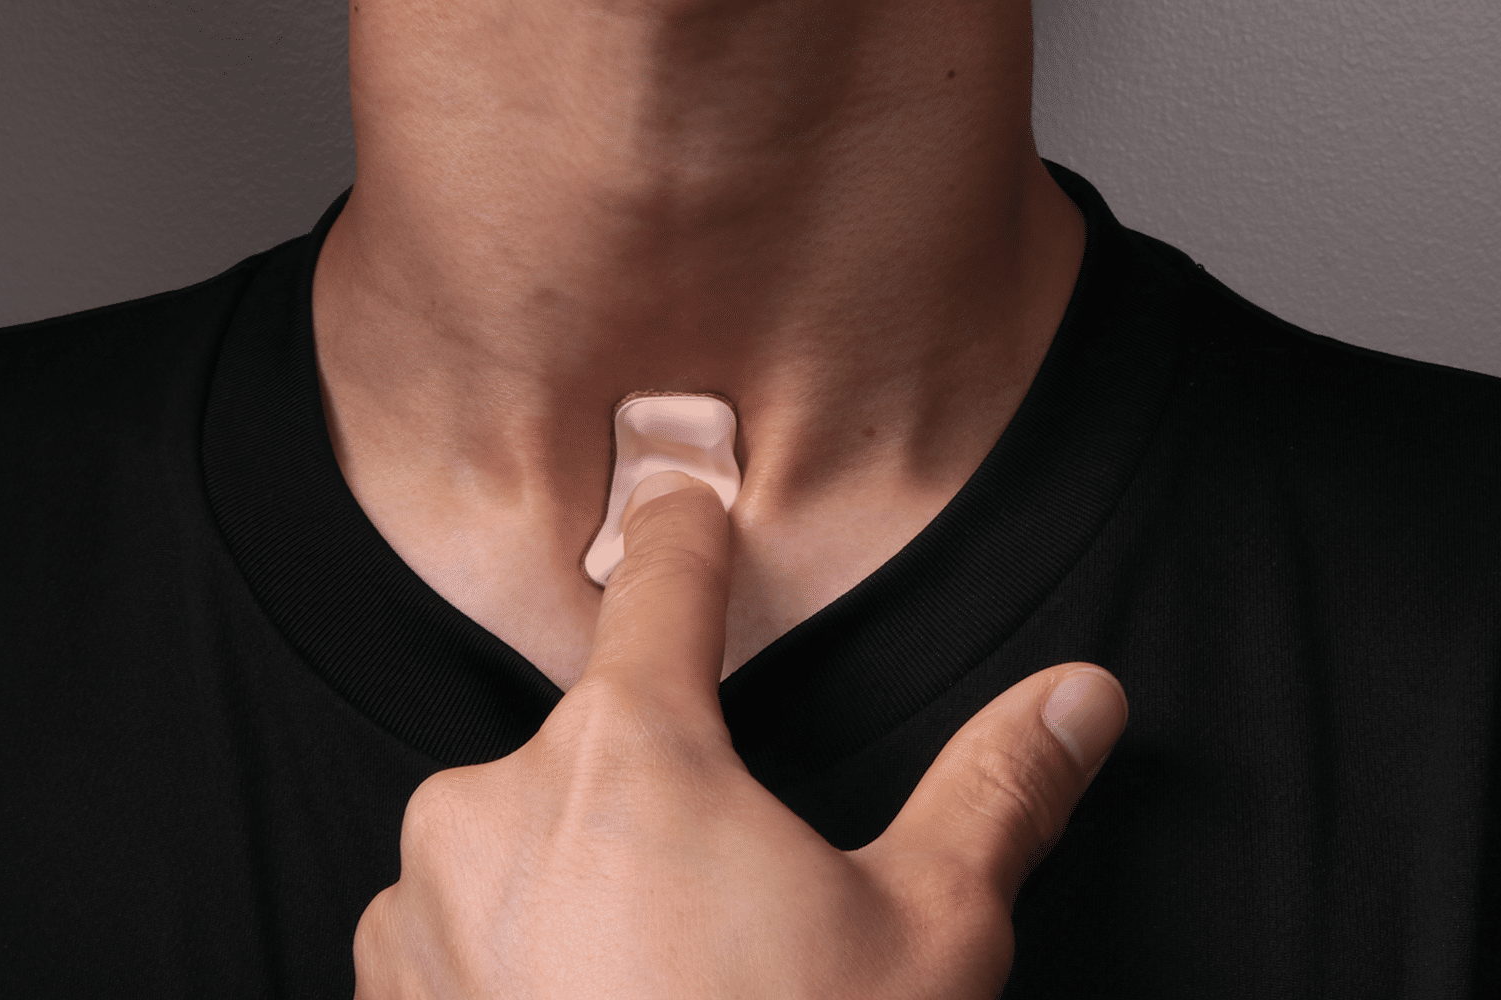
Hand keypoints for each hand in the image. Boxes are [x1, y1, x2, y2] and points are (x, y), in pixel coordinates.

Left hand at [351, 470, 1127, 998]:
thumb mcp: (929, 939)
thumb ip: (995, 792)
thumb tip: (1080, 697)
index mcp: (630, 756)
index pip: (661, 586)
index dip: (685, 530)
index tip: (685, 499)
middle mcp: (493, 808)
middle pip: (596, 741)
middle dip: (663, 790)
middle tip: (738, 908)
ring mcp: (419, 912)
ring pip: (517, 837)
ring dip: (580, 876)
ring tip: (667, 981)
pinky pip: (454, 932)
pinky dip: (515, 954)